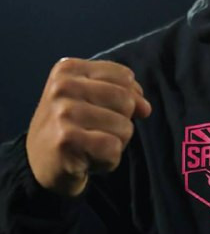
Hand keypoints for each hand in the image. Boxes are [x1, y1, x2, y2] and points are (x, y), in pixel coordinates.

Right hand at [26, 58, 151, 196]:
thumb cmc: (70, 126)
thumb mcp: (92, 99)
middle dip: (122, 122)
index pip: (125, 76)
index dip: (129, 97)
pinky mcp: (66, 140)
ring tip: (89, 146)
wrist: (38, 164)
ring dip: (115, 143)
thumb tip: (145, 108)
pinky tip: (87, 160)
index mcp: (68, 69)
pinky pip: (113, 148)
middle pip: (126, 100)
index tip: (106, 111)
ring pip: (124, 126)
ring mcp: (63, 113)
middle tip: (95, 132)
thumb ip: (123, 94)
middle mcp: (63, 87)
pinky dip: (108, 160)